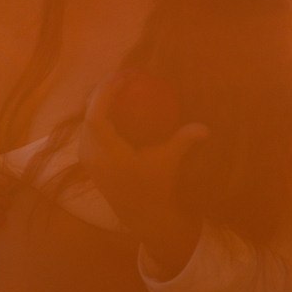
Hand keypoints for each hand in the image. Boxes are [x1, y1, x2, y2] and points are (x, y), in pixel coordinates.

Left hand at [79, 77, 209, 275]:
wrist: (141, 215)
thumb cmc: (156, 188)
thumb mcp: (169, 163)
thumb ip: (184, 142)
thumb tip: (205, 128)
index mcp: (108, 156)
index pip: (96, 119)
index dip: (105, 94)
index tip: (121, 78)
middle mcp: (92, 157)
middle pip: (88, 115)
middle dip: (102, 92)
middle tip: (121, 76)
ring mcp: (88, 159)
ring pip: (86, 122)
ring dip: (98, 102)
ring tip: (116, 86)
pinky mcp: (89, 161)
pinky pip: (89, 130)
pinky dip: (98, 114)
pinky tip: (113, 105)